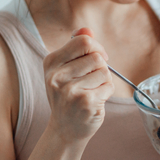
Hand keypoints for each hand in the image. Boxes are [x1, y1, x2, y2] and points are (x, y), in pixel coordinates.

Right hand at [43, 27, 113, 142]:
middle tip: (93, 78)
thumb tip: (86, 29)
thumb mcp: (66, 68)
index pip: (83, 41)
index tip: (97, 57)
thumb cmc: (68, 95)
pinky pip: (109, 85)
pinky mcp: (86, 102)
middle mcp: (57, 76)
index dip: (96, 47)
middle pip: (96, 56)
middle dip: (101, 65)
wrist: (65, 130)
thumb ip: (76, 47)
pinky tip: (95, 100)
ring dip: (104, 80)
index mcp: (51, 62)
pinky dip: (107, 91)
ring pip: (104, 71)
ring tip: (92, 90)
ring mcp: (70, 90)